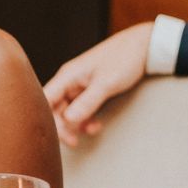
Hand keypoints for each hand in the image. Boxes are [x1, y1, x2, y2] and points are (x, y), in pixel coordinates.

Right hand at [43, 22, 152, 145]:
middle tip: (74, 142)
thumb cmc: (124, 59)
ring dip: (76, 123)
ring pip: (67, 109)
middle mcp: (69, 80)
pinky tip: (95, 124)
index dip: (47, 119)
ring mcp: (78, 85)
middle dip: (63, 126)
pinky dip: (85, 118)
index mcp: (67, 76)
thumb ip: (87, 102)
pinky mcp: (88, 89)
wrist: (143, 45)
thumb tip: (69, 120)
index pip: (45, 100)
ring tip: (92, 130)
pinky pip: (80, 108)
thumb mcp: (106, 83)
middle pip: (54, 107)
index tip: (61, 135)